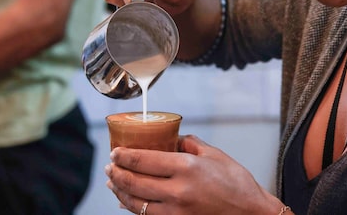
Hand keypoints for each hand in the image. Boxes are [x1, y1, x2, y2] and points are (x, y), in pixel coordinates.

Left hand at [105, 134, 282, 214]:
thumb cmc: (237, 184)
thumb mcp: (214, 154)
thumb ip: (188, 143)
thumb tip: (170, 139)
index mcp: (187, 168)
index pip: (144, 160)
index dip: (124, 156)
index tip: (115, 151)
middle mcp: (178, 191)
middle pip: (135, 182)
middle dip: (117, 173)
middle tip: (110, 165)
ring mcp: (176, 212)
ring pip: (137, 203)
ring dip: (120, 192)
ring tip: (113, 182)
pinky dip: (134, 208)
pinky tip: (128, 201)